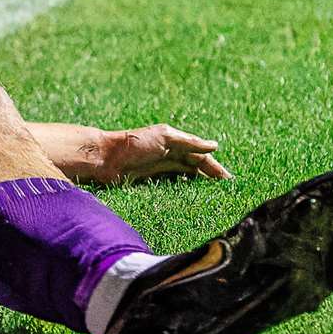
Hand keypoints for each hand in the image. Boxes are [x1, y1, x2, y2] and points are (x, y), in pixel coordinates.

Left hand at [99, 124, 232, 184]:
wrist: (104, 158)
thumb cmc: (134, 143)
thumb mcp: (164, 137)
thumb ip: (189, 142)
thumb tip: (215, 145)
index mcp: (174, 140)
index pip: (200, 155)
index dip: (214, 166)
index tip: (228, 179)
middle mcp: (169, 152)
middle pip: (195, 165)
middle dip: (210, 176)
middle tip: (225, 191)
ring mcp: (159, 166)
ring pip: (185, 175)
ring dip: (199, 183)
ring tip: (213, 196)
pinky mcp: (150, 178)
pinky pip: (172, 183)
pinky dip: (183, 188)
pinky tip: (191, 196)